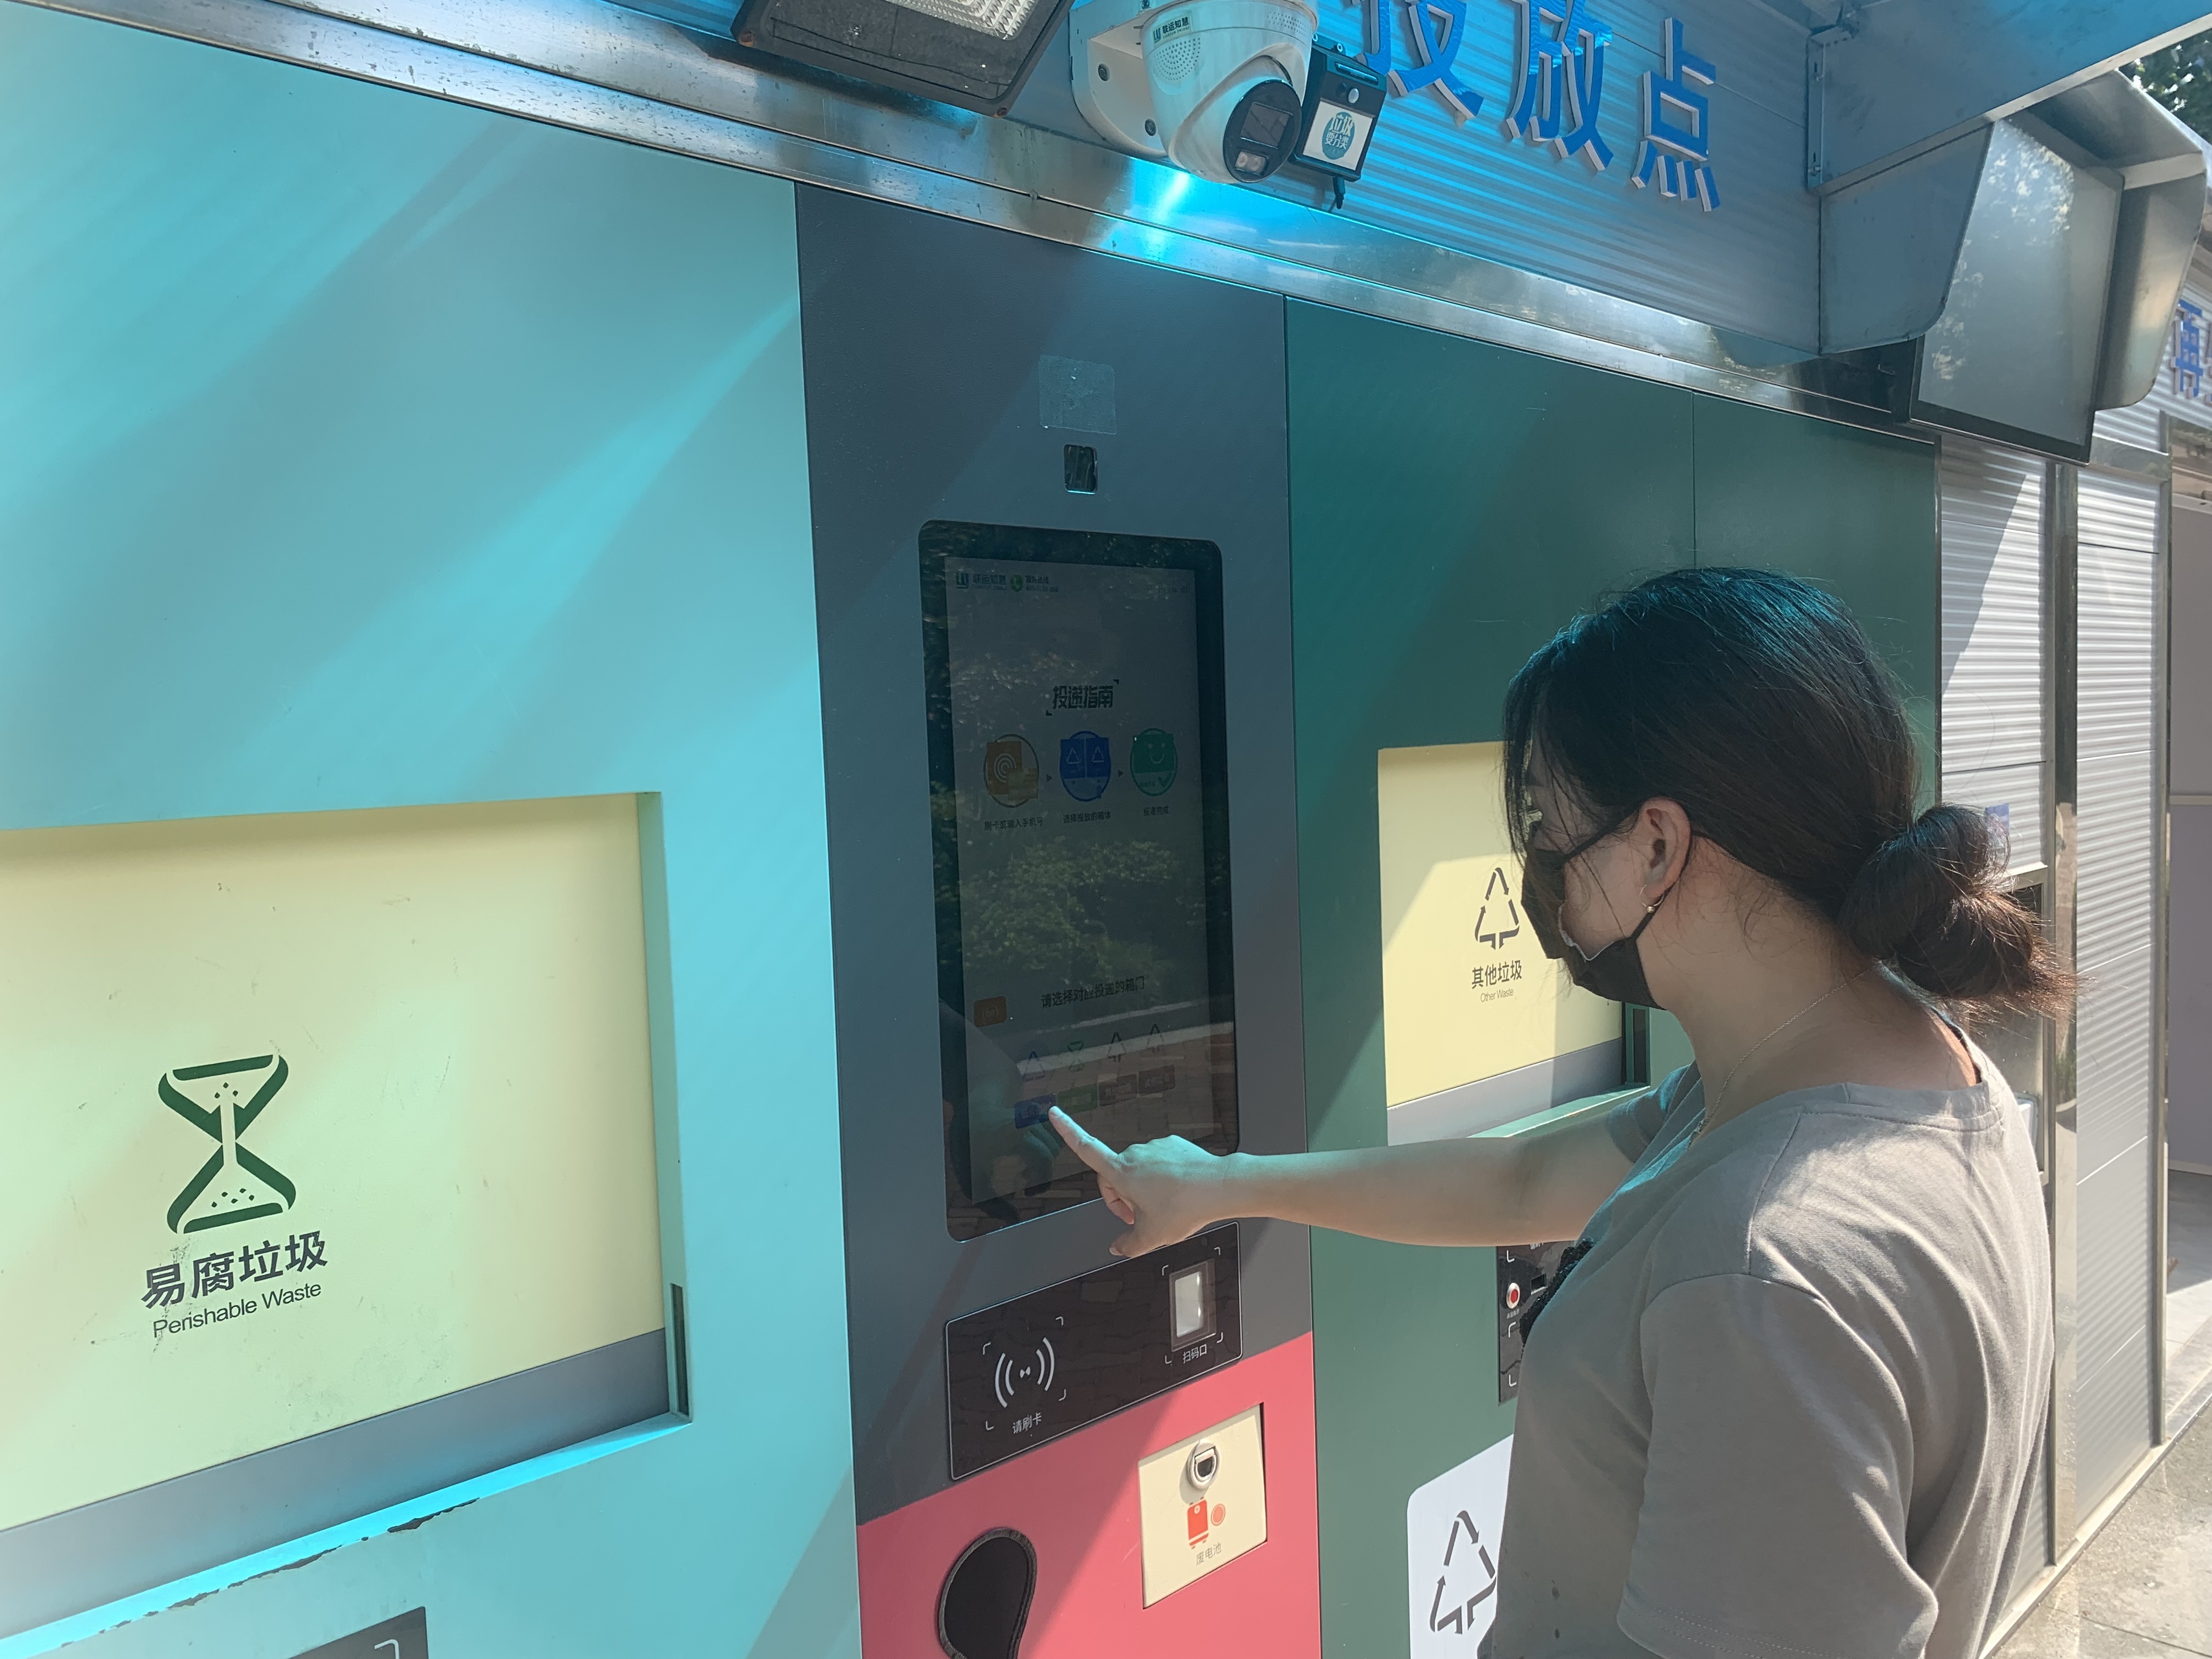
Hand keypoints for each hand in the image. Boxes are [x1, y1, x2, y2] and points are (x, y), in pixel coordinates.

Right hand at [1049, 1106, 1236, 1256]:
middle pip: (1115, 1175)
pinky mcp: (1174, 1145)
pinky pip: (1159, 1162)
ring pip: (1139, 1170)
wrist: (1218, 1187)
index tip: (1054, 1112)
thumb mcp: (1151, 1237)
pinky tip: (1177, 1193)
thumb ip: (1128, 1244)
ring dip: (1143, 1188)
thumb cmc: (1183, 1208)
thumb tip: (1117, 1248)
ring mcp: (1156, 1147)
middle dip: (1121, 1196)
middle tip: (1138, 1218)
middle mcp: (1135, 1154)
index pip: (1086, 1148)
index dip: (1067, 1130)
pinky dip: (1162, 1177)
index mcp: (1122, 1173)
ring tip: (1164, 1208)